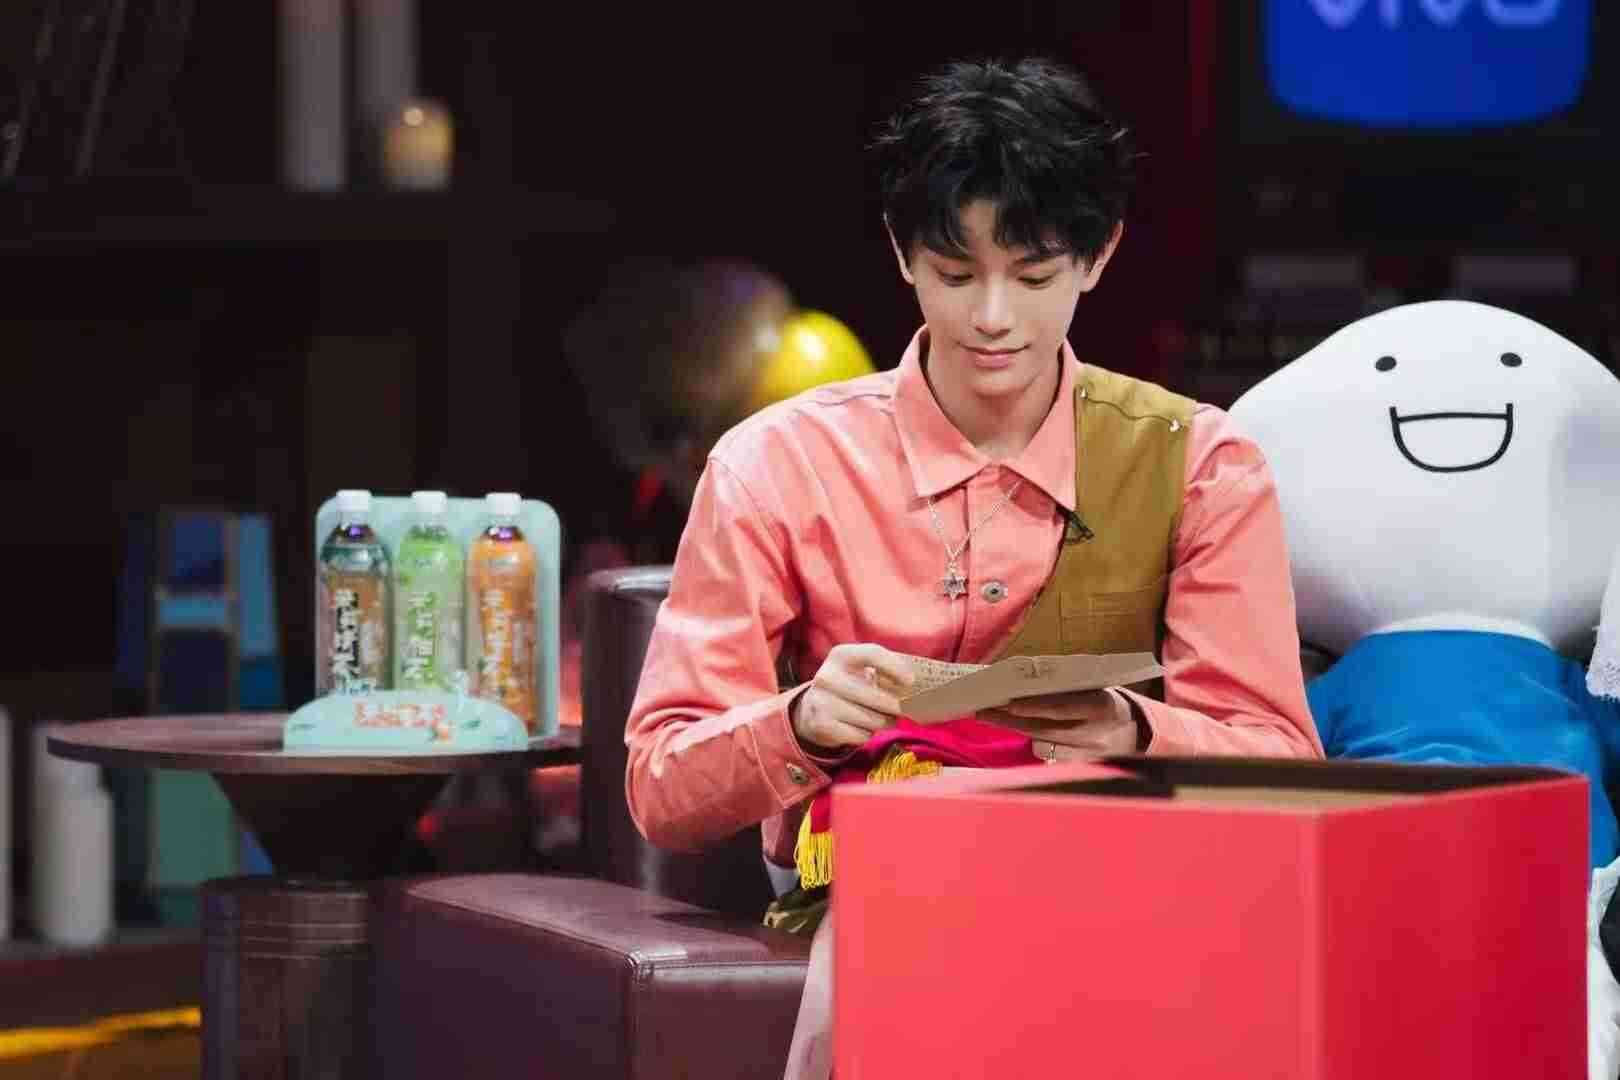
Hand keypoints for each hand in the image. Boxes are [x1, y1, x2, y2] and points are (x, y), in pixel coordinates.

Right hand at [790, 644, 915, 750]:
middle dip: (895, 707)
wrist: (813, 707)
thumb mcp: (860, 669)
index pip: (873, 654)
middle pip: (878, 697)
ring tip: (879, 718)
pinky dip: (867, 734)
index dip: (895, 667)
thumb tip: (916, 686)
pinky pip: (861, 736)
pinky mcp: (822, 725)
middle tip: (899, 710)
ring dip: (882, 722)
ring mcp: (822, 702)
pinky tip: (860, 726)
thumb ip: (884, 671)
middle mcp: (828, 676)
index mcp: (841, 655)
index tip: (910, 682)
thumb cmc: (849, 685)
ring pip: (873, 720)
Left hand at [980, 689, 1142, 761]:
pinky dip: (1028, 737)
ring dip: (1012, 727)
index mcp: (1102, 707)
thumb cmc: (1108, 700)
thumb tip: (1026, 679)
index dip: (1034, 707)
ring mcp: (1086, 754)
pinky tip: (1011, 725)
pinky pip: (1046, 752)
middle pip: (1043, 729)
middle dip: (1009, 718)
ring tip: (987, 714)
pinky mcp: (1078, 765)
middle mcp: (1093, 734)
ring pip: (1040, 741)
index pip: (1062, 709)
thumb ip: (1068, 686)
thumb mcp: (1096, 686)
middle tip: (982, 708)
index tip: (1008, 702)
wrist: (1135, 732)